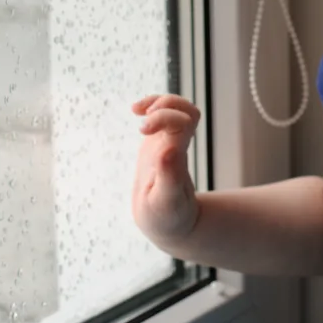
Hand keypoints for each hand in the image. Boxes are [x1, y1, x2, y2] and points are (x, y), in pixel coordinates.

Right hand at [131, 94, 200, 243]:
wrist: (167, 222)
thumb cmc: (167, 217)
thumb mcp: (166, 203)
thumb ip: (169, 177)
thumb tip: (168, 149)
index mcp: (179, 157)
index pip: (184, 122)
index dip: (165, 117)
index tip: (142, 130)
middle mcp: (178, 145)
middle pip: (187, 109)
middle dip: (164, 104)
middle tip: (142, 123)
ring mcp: (170, 142)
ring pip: (179, 108)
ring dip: (159, 100)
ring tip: (137, 109)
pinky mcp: (159, 142)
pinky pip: (163, 115)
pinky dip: (151, 106)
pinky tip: (136, 110)